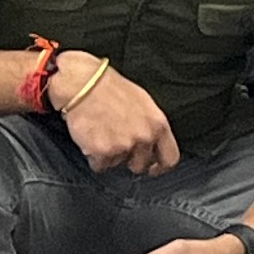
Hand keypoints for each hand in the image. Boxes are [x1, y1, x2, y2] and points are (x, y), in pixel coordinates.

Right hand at [54, 53, 180, 174]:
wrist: (84, 85)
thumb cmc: (110, 89)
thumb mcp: (143, 102)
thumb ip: (150, 125)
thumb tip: (152, 141)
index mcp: (158, 124)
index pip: (170, 158)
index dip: (160, 167)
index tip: (153, 169)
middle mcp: (144, 137)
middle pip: (141, 166)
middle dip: (130, 160)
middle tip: (118, 144)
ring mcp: (124, 146)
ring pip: (118, 165)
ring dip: (110, 156)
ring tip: (103, 133)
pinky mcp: (104, 152)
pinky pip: (100, 165)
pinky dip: (94, 156)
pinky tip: (92, 138)